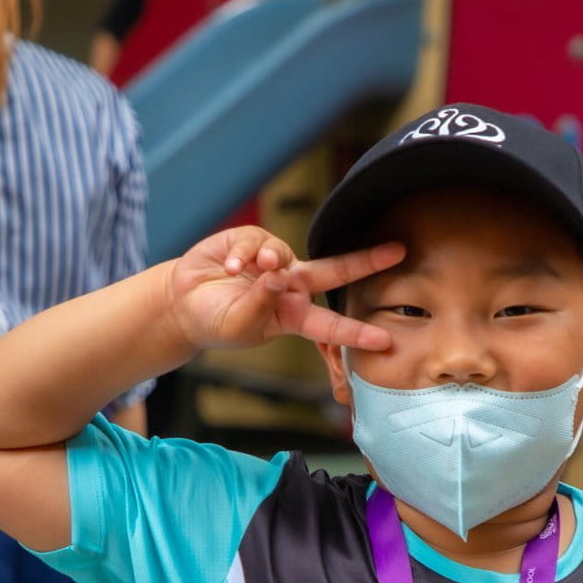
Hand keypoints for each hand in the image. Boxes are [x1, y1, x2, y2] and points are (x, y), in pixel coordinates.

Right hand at [164, 225, 402, 353]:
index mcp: (293, 316)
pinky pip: (257, 242)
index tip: (385, 340)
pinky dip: (243, 254)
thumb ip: (261, 303)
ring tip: (246, 272)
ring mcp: (274, 261)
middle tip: (399, 252)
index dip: (357, 333)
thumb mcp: (240, 325)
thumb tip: (279, 275)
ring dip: (268, 262)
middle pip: (336, 271)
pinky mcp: (252, 241)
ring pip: (284, 254)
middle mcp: (291, 286)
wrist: (183, 302)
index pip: (331, 325)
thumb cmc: (216, 321)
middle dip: (367, 261)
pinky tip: (229, 266)